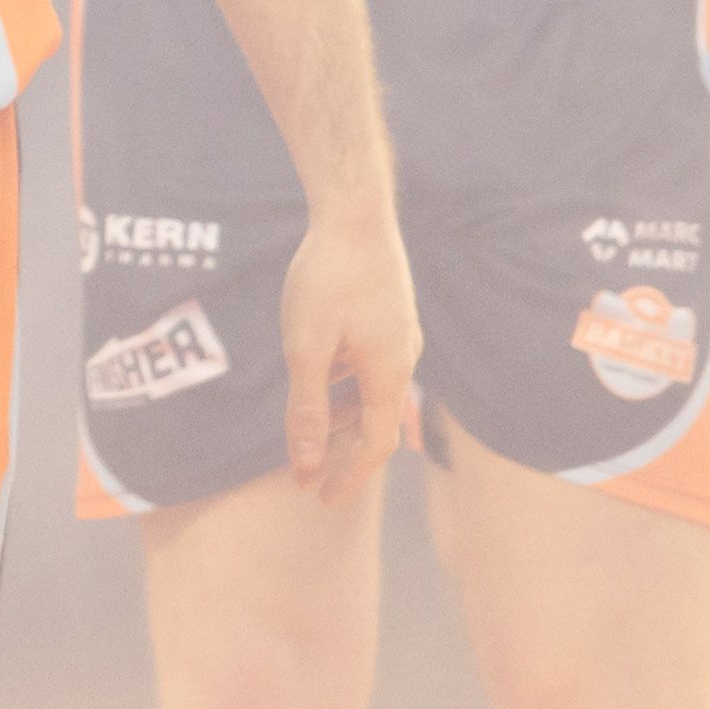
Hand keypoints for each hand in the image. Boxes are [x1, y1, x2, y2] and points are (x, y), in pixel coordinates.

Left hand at [275, 198, 423, 479]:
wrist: (355, 211)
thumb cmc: (327, 275)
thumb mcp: (306, 346)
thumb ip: (306, 407)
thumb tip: (304, 463)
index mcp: (390, 373)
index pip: (374, 445)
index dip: (347, 477)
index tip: (319, 497)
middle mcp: (405, 359)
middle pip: (376, 422)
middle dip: (342, 452)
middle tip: (308, 473)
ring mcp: (399, 336)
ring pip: (372, 392)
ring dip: (342, 417)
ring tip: (308, 433)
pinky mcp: (389, 316)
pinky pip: (371, 367)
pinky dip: (347, 386)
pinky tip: (322, 381)